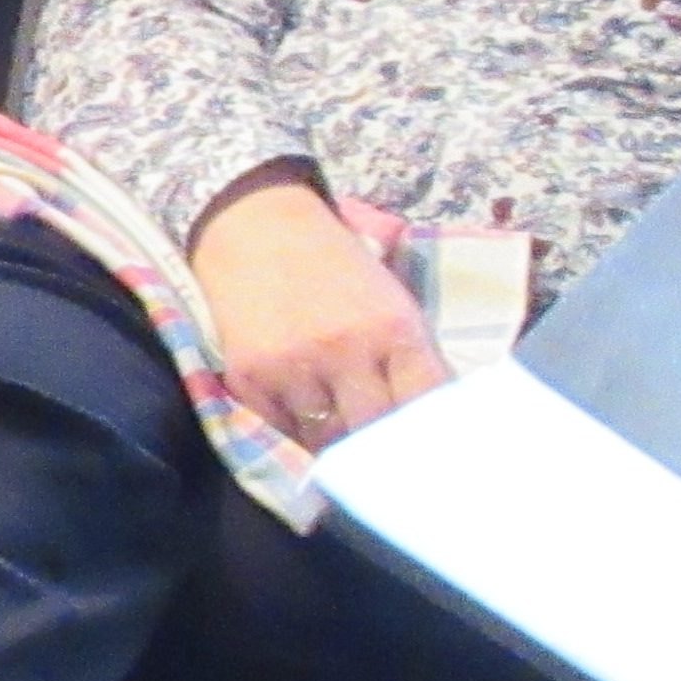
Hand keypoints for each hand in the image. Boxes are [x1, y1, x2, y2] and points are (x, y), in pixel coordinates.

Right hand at [187, 167, 450, 450]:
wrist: (255, 226)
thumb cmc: (336, 266)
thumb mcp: (390, 300)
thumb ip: (410, 356)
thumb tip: (429, 420)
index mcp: (394, 328)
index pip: (425, 405)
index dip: (431, 435)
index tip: (430, 451)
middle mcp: (345, 351)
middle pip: (375, 432)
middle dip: (381, 446)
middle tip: (384, 454)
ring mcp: (293, 368)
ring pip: (326, 439)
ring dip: (335, 438)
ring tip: (339, 427)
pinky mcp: (250, 377)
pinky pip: (282, 428)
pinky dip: (295, 426)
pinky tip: (301, 406)